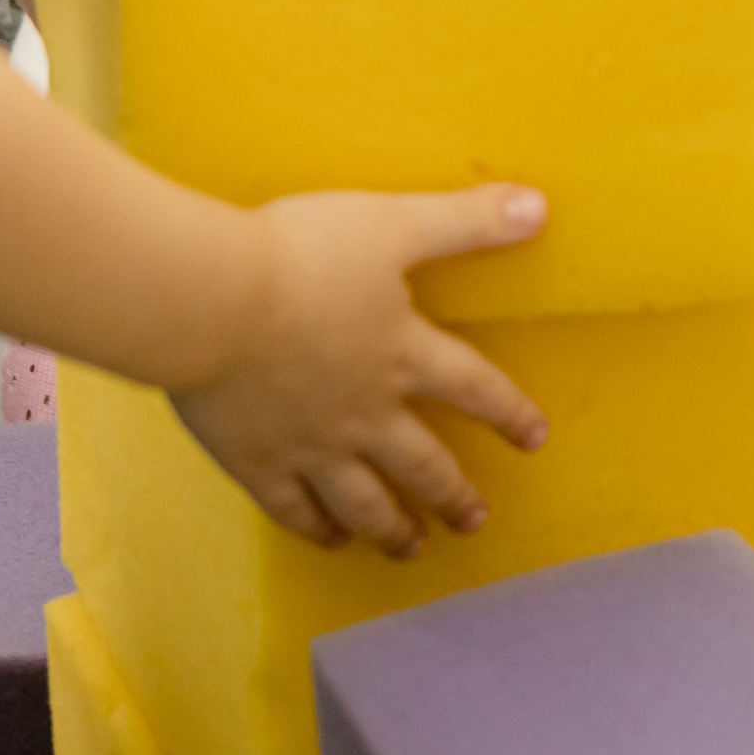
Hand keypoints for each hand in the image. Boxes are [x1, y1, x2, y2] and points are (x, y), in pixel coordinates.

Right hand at [174, 182, 551, 553]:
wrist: (214, 301)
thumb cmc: (300, 254)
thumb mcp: (393, 223)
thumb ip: (465, 221)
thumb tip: (539, 206)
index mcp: (402, 352)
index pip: (474, 387)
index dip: (509, 411)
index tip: (534, 437)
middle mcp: (366, 411)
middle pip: (422, 463)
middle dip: (453, 494)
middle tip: (474, 520)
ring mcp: (312, 445)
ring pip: (365, 501)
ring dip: (394, 528)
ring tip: (412, 548)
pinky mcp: (257, 461)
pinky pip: (295, 509)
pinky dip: (317, 530)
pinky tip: (330, 540)